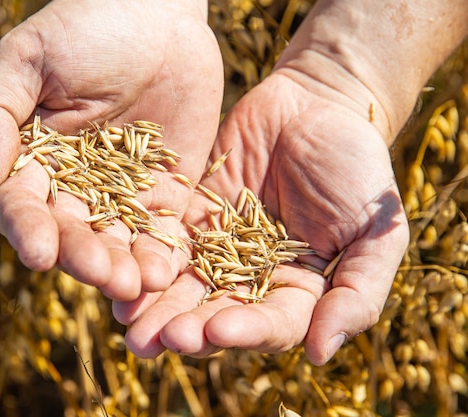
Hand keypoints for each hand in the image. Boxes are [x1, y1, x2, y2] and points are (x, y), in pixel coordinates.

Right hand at [0, 0, 222, 299]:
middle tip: (100, 273)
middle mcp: (73, 188)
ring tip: (134, 285)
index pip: (21, 207)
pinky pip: (162, 233)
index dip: (28, 230)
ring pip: (116, 243)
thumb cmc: (82, 28)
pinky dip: (163, 256)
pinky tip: (166, 275)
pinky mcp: (164, 195)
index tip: (38, 252)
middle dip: (83, 257)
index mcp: (32, 162)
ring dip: (123, 269)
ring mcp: (121, 196)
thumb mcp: (26, 59)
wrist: (155, 15)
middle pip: (71, 235)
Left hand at [115, 68, 408, 364]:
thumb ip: (357, 293)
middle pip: (215, 313)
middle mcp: (251, 278)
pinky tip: (122, 273)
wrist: (318, 105)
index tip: (216, 332)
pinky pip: (163, 241)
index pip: (269, 323)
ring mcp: (216, 247)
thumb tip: (320, 355)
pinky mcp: (189, 216)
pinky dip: (144, 260)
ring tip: (128, 326)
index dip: (244, 330)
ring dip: (155, 306)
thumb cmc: (358, 168)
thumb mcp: (376, 232)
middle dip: (185, 328)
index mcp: (297, 290)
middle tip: (153, 342)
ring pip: (183, 285)